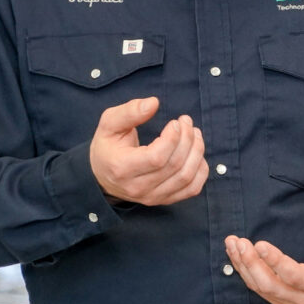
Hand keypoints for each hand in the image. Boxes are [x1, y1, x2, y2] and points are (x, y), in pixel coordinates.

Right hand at [89, 96, 208, 204]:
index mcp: (122, 168)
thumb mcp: (109, 124)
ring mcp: (152, 197)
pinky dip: (201, 170)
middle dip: (188, 139)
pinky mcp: (164, 200)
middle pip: (175, 165)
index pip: (157, 157)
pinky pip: (192, 189)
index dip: (173, 138)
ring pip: (186, 177)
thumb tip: (154, 103)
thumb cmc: (108, 146)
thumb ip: (129, 112)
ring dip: (197, 152)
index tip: (175, 122)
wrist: (102, 175)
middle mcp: (137, 187)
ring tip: (195, 133)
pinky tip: (196, 154)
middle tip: (187, 122)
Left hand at [224, 202, 303, 303]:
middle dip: (251, 263)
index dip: (276, 261)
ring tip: (232, 245)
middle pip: (270, 284)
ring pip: (262, 289)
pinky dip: (247, 276)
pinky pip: (262, 292)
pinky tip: (238, 259)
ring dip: (244, 268)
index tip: (259, 243)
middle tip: (238, 242)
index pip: (295, 276)